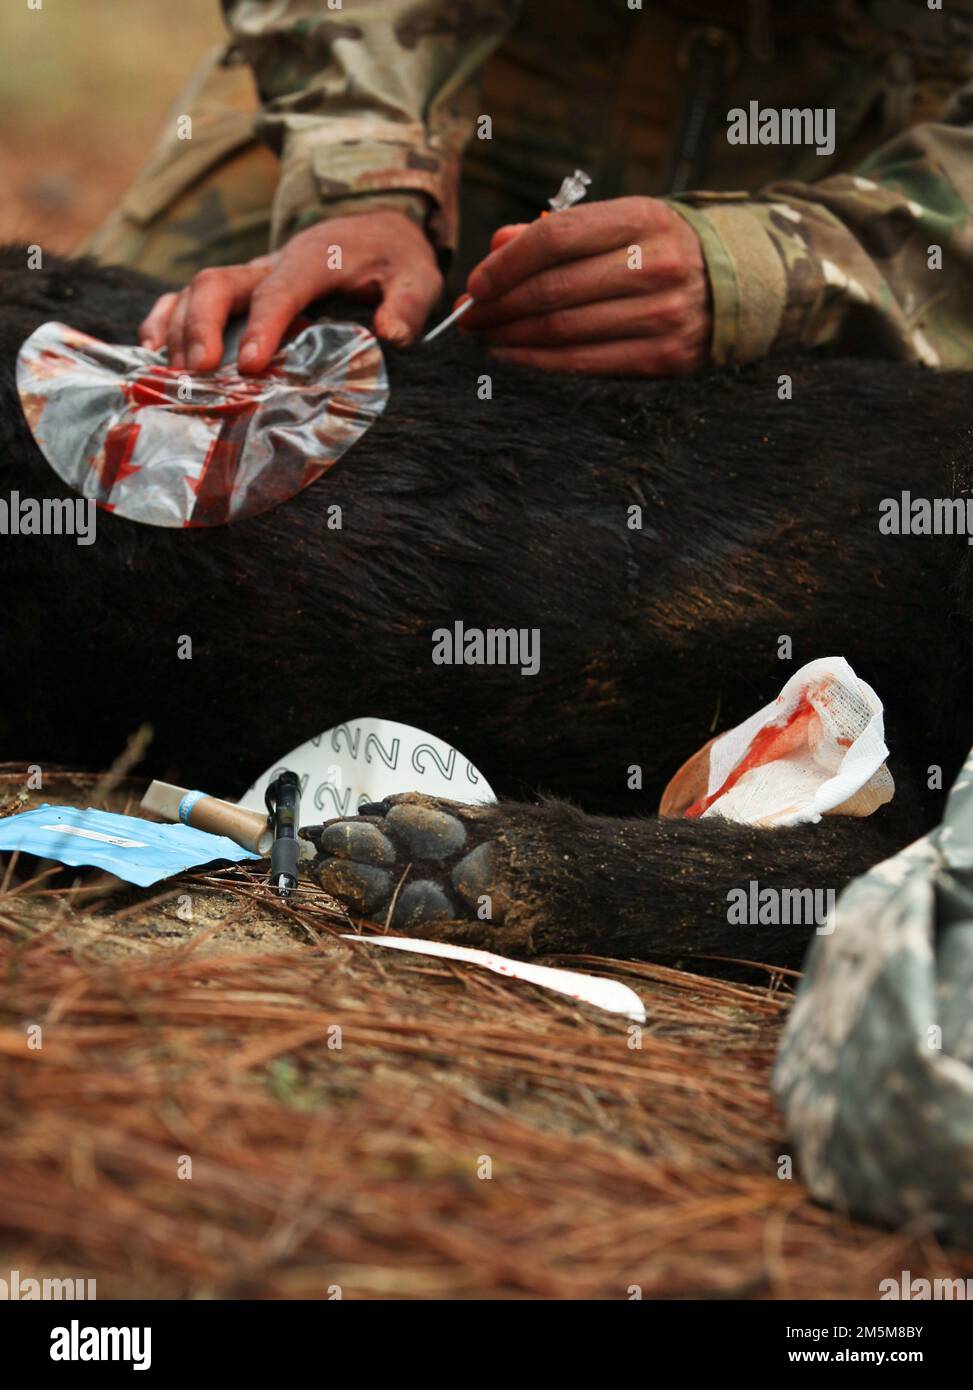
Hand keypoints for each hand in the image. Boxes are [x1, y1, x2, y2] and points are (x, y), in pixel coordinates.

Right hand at [138, 211, 442, 373]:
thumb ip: (408, 304)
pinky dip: (164, 320)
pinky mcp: (236, 289)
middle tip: (198, 373)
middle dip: (202, 325)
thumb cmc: (394, 259)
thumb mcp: (418, 276)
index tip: (249, 364)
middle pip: (219, 281)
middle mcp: (270, 264)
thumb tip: (391, 334)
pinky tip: (152, 352)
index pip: (281, 290)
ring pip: (195, 289)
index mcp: (313, 260)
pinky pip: (186, 296)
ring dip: (179, 331)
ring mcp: (248, 275)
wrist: (374, 228)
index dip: (262, 325)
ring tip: (174, 377)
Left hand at [460, 196, 710, 374]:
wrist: (739, 286)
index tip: (475, 284)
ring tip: (487, 337)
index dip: (506, 263)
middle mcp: (656, 265)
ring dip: (513, 337)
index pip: (555, 238)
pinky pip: (586, 363)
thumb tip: (496, 246)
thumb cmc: (661, 250)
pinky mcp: (665, 357)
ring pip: (564, 330)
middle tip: (470, 317)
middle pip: (553, 289)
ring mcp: (664, 314)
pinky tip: (515, 357)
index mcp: (643, 218)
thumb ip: (559, 232)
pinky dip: (540, 363)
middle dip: (499, 306)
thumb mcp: (621, 223)